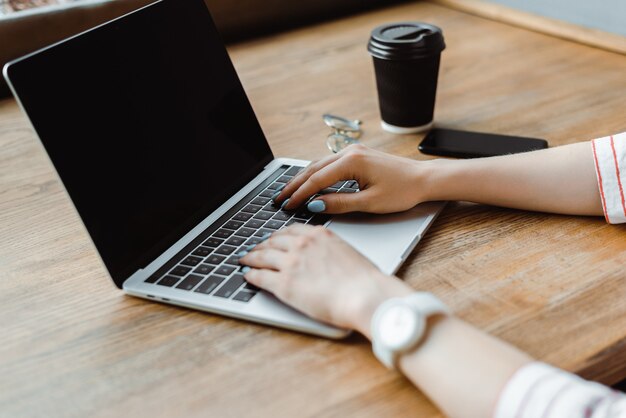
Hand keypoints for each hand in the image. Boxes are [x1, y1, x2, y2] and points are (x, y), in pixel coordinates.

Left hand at [239, 224, 411, 337]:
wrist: (364, 296)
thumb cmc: (364, 280)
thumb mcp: (346, 253)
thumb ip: (329, 251)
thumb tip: (323, 259)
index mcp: (318, 235)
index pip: (291, 231)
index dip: (278, 235)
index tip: (273, 239)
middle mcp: (302, 245)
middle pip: (273, 241)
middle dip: (262, 245)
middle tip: (255, 249)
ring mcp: (291, 263)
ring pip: (262, 256)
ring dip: (251, 257)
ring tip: (246, 260)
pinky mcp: (284, 284)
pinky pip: (260, 276)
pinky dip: (251, 275)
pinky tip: (248, 276)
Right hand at [276, 144, 430, 213]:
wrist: (424, 179)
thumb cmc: (402, 191)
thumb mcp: (370, 203)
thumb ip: (340, 204)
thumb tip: (316, 205)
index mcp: (352, 161)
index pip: (317, 179)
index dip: (300, 194)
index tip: (287, 205)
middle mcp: (350, 152)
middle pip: (313, 168)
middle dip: (295, 184)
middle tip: (279, 198)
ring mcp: (353, 152)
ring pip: (319, 164)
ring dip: (303, 178)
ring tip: (289, 192)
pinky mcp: (357, 156)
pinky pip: (329, 164)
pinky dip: (315, 174)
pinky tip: (309, 183)